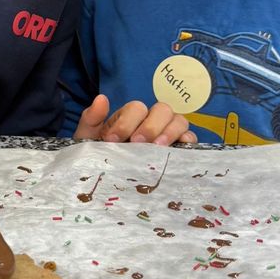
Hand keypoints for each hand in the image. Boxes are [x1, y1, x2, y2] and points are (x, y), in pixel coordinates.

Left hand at [73, 94, 196, 144]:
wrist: (106, 180)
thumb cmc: (99, 155)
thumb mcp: (89, 138)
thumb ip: (91, 118)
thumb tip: (102, 98)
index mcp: (131, 116)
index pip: (137, 108)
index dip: (127, 121)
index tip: (113, 139)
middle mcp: (152, 120)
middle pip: (162, 110)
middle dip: (150, 125)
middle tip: (137, 143)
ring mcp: (168, 133)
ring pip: (179, 120)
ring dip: (169, 132)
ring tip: (157, 148)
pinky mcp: (179, 148)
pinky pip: (190, 138)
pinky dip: (187, 141)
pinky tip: (177, 151)